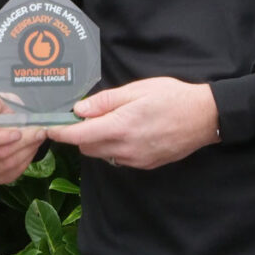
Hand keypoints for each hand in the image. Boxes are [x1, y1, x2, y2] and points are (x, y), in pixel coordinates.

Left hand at [46, 77, 218, 169]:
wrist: (206, 117)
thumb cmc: (173, 96)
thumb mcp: (138, 90)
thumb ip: (106, 101)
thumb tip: (78, 110)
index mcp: (121, 126)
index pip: (78, 136)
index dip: (60, 131)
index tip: (48, 126)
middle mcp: (125, 148)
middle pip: (87, 148)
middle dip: (80, 134)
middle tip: (88, 115)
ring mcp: (136, 160)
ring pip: (102, 154)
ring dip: (97, 141)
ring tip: (112, 121)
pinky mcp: (145, 165)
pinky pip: (119, 159)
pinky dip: (114, 147)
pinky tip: (129, 131)